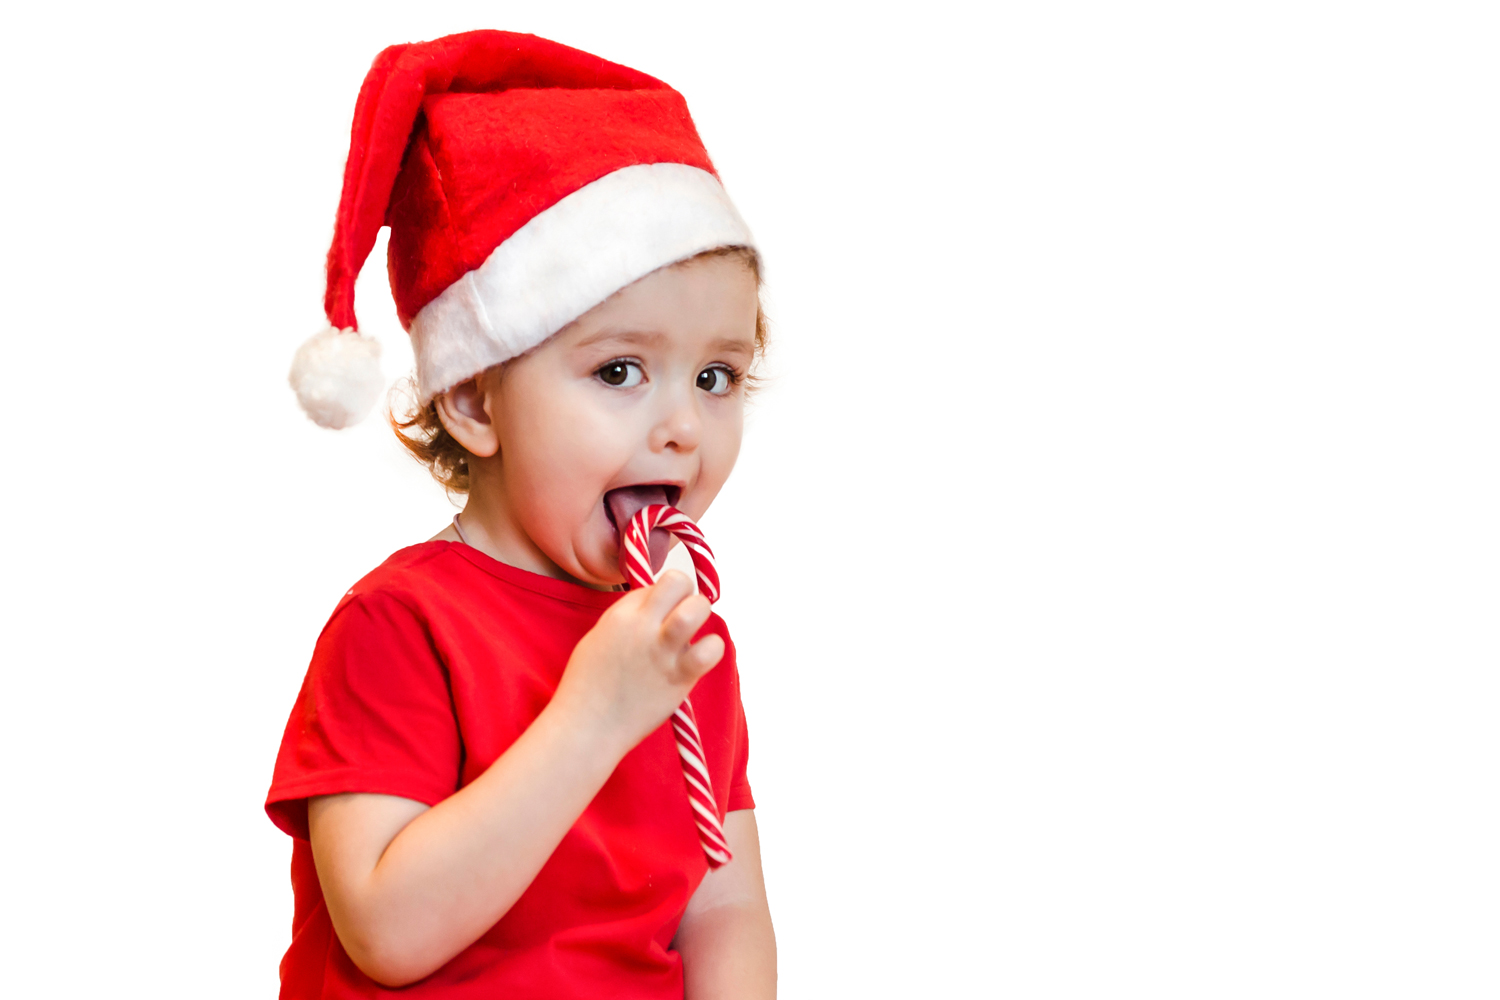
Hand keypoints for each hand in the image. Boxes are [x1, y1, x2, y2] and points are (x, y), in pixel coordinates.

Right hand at [551, 570, 725, 752]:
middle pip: (679, 581)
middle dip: (688, 593)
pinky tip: (701, 658)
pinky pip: (710, 650)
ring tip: (693, 634)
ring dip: (701, 615)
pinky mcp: (678, 677)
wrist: (586, 727)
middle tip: (683, 616)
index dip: (664, 596)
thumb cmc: (589, 685)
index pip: (656, 583)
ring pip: (697, 608)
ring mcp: (661, 650)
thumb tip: (656, 605)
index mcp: (620, 614)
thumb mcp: (600, 637)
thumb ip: (628, 618)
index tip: (661, 615)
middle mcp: (642, 626)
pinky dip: (713, 649)